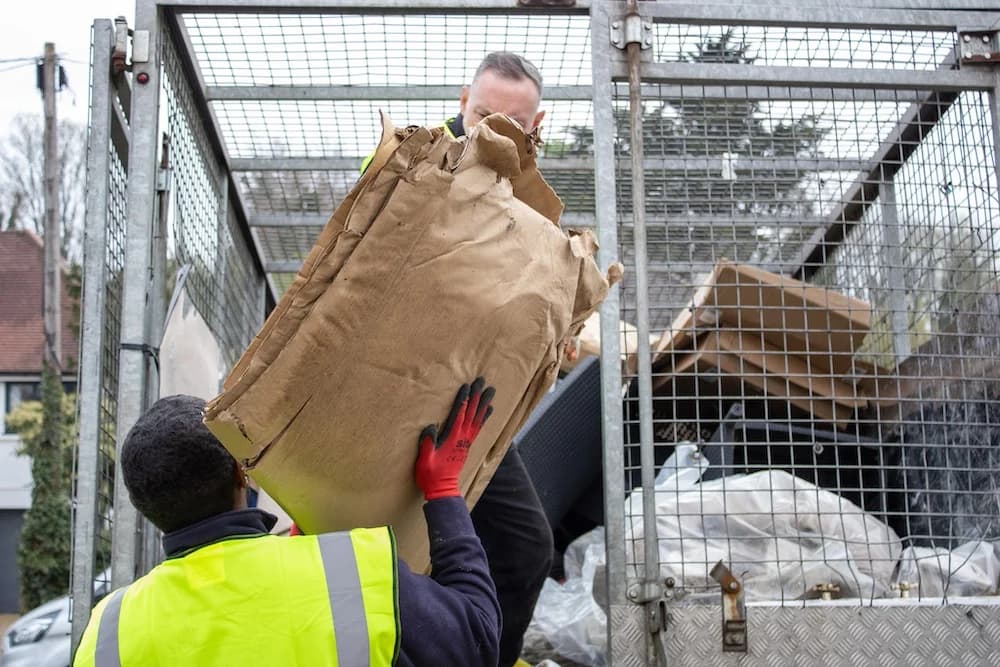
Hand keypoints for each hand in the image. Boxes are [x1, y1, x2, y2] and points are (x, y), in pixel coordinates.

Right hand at [415, 378, 494, 500]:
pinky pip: (478, 428)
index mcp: (452, 439)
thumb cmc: (431, 475)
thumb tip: (430, 426)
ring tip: (491, 391)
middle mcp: (462, 438)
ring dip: (484, 404)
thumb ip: (427, 444)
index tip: (467, 386)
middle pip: (472, 413)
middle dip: (477, 396)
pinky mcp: (467, 445)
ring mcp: (466, 442)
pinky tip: (489, 409)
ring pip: (478, 419)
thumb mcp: (424, 460)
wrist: (442, 490)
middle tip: (483, 381)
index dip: (463, 400)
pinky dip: (484, 417)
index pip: (459, 415)